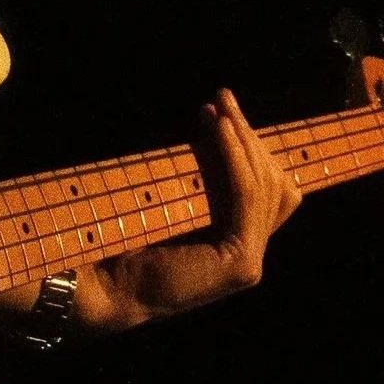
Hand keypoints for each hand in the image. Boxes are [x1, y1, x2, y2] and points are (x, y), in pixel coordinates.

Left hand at [83, 87, 301, 332]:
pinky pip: (246, 198)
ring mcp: (250, 264)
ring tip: (222, 108)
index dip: (253, 148)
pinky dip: (236, 159)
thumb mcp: (179, 203)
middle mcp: (252, 257)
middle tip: (224, 98)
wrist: (109, 285)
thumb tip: (215, 126)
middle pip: (274, 184)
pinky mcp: (240, 263)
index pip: (270, 191)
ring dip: (243, 140)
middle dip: (250, 136)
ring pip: (263, 186)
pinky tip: (221, 130)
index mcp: (241, 246)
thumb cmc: (132, 242)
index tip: (225, 111)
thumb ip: (206, 180)